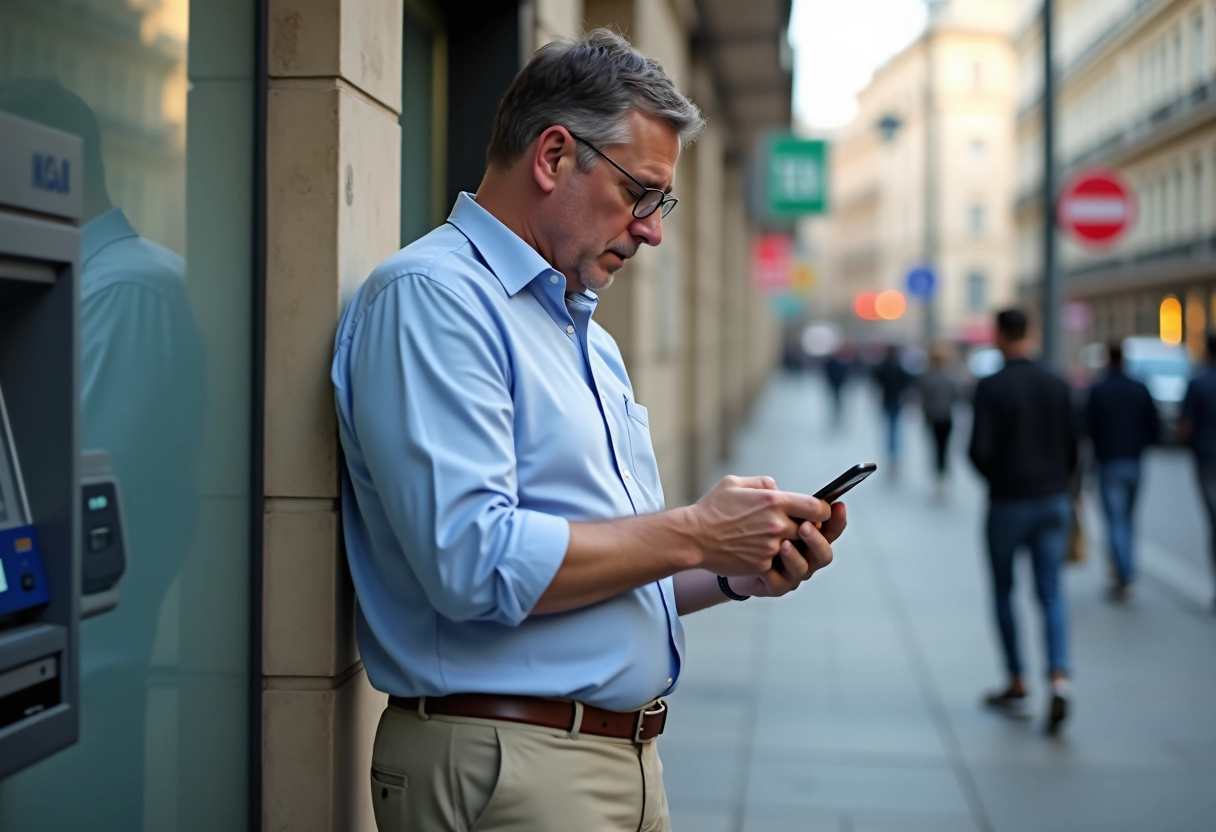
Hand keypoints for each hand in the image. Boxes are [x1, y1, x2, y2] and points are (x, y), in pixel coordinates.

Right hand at [685, 475, 830, 577]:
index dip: (822, 511)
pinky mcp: (762, 565)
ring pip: (794, 547)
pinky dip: (771, 557)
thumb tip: (778, 490)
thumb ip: (762, 484)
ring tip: (770, 539)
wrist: (693, 538)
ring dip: (787, 544)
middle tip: (792, 527)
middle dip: (803, 529)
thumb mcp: (735, 483)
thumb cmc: (711, 508)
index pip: (817, 507)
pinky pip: (777, 562)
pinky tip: (755, 551)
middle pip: (808, 529)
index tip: (818, 513)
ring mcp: (771, 547)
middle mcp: (776, 524)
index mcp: (773, 501)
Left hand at [727, 502, 845, 597]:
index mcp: (807, 533)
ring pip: (804, 569)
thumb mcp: (756, 505)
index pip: (829, 526)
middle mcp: (804, 554)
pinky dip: (774, 574)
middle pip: (824, 552)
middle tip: (804, 526)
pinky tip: (764, 564)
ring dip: (795, 556)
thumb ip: (768, 494)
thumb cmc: (745, 528)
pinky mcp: (776, 586)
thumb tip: (775, 489)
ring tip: (783, 544)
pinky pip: (780, 583)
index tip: (837, 506)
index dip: (836, 518)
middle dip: (817, 539)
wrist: (724, 554)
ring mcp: (792, 572)